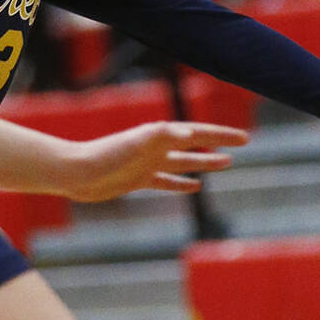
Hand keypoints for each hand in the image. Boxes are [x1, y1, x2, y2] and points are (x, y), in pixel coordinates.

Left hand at [60, 121, 248, 201]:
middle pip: (196, 144)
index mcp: (160, 136)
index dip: (222, 136)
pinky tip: (194, 187)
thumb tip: (190, 133)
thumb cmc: (104, 156)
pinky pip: (167, 181)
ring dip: (205, 162)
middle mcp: (157, 147)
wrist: (75, 172)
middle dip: (219, 143)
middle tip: (242, 143)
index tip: (244, 139)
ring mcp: (148, 163)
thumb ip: (162, 136)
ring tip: (226, 163)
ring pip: (184, 162)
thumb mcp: (136, 144)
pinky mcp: (138, 179)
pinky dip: (182, 183)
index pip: (198, 133)